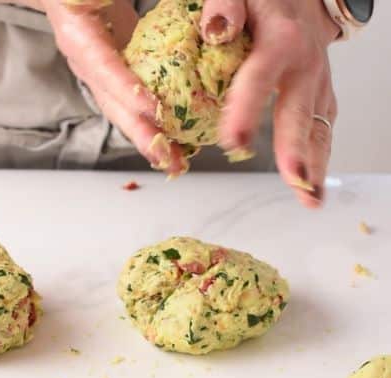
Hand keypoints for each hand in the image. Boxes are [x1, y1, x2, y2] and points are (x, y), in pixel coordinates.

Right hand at [36, 0, 186, 173]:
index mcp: (78, 36)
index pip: (103, 67)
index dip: (127, 91)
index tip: (154, 110)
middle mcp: (88, 63)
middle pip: (114, 106)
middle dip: (142, 136)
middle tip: (167, 160)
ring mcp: (102, 76)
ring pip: (125, 113)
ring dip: (151, 140)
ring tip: (176, 162)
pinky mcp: (117, 79)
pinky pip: (136, 106)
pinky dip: (155, 125)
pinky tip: (176, 140)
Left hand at [201, 0, 339, 207]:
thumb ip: (225, 4)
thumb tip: (215, 29)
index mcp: (279, 40)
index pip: (260, 77)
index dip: (247, 110)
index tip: (233, 142)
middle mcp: (305, 66)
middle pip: (300, 112)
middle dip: (297, 149)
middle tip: (294, 178)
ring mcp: (317, 84)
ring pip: (318, 128)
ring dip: (315, 166)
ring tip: (310, 198)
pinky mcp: (321, 97)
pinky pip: (322, 130)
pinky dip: (319, 160)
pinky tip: (311, 185)